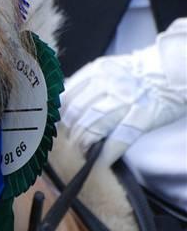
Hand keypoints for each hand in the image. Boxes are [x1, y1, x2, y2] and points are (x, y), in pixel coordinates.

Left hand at [60, 19, 186, 165]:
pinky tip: (99, 161)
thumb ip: (87, 83)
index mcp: (97, 70)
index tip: (55, 128)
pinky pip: (117, 139)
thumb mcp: (110, 68)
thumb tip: (64, 104)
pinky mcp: (142, 116)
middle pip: (77, 114)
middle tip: (68, 145)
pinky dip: (105, 154)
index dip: (58, 116)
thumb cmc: (140, 73)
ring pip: (93, 127)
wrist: (174, 69)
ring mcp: (125, 100)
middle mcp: (108, 83)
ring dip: (83, 145)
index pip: (67, 96)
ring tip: (81, 153)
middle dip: (69, 134)